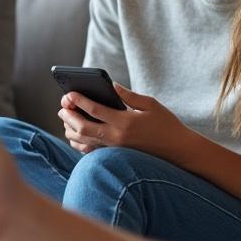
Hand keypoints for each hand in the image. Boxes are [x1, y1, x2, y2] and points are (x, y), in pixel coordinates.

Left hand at [59, 83, 190, 156]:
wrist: (177, 150)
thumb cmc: (166, 124)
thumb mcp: (150, 104)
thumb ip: (128, 95)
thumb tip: (110, 85)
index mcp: (125, 122)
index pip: (95, 110)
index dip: (79, 101)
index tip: (69, 93)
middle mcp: (117, 137)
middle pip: (83, 127)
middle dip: (69, 116)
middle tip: (63, 107)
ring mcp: (114, 149)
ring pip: (84, 141)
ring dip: (71, 129)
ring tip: (67, 118)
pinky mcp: (115, 156)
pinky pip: (91, 151)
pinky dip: (80, 143)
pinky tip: (76, 134)